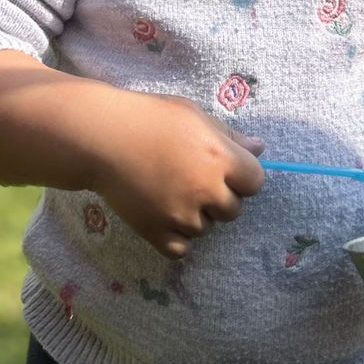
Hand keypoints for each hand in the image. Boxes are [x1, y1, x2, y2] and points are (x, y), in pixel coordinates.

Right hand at [88, 90, 264, 258]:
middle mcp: (205, 190)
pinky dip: (176, 236)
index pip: (255, 182)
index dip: (242, 175)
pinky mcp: (156, 233)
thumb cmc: (151, 118)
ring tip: (170, 190)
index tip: (223, 168)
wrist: (102, 137)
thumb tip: (260, 149)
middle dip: (219, 197)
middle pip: (233, 210)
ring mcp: (181, 215)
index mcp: (220, 158)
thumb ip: (230, 136)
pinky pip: (182, 248)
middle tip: (192, 178)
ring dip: (195, 215)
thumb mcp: (195, 116)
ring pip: (206, 228)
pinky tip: (163, 213)